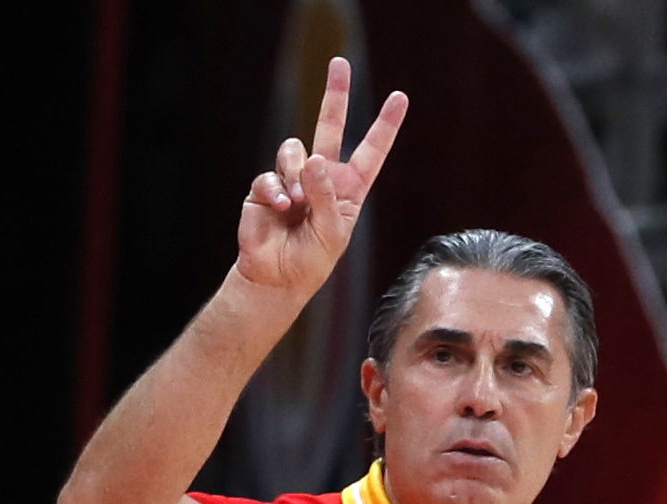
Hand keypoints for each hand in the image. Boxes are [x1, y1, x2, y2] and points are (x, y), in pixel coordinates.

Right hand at [236, 57, 407, 297]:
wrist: (276, 277)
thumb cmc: (311, 260)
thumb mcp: (332, 233)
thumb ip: (326, 196)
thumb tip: (313, 159)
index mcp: (348, 189)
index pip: (371, 151)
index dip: (385, 125)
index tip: (400, 97)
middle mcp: (322, 178)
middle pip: (329, 127)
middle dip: (335, 94)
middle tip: (340, 64)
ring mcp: (293, 180)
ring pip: (295, 151)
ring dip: (297, 174)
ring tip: (297, 203)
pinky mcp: (266, 188)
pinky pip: (271, 176)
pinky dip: (277, 191)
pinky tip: (283, 209)